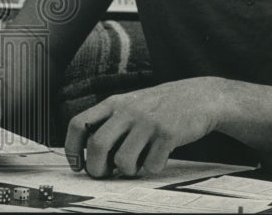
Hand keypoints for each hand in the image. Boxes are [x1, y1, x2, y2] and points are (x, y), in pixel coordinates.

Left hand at [64, 77, 225, 177]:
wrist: (199, 97)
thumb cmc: (160, 106)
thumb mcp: (130, 105)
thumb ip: (110, 123)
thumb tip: (89, 155)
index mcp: (113, 103)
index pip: (78, 123)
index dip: (71, 147)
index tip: (76, 164)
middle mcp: (127, 110)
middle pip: (98, 145)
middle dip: (96, 168)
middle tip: (103, 174)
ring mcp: (147, 122)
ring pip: (123, 160)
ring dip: (126, 171)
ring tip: (136, 164)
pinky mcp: (167, 134)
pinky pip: (150, 164)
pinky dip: (151, 168)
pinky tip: (157, 157)